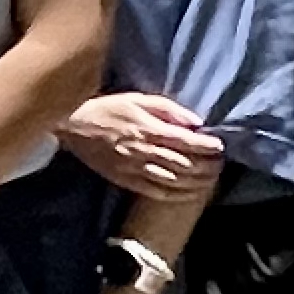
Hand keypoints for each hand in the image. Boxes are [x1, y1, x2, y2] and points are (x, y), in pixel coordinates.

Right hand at [56, 91, 225, 201]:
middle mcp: (144, 151)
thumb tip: (196, 122)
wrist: (73, 126)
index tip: (219, 146)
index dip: (206, 146)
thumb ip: (168, 109)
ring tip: (211, 179)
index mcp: (148, 129)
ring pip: (174, 181)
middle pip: (184, 164)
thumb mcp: (138, 99)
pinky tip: (190, 194)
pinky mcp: (127, 180)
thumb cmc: (107, 108)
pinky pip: (157, 192)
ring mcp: (135, 169)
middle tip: (220, 164)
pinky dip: (177, 195)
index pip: (186, 142)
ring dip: (197, 182)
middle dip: (207, 166)